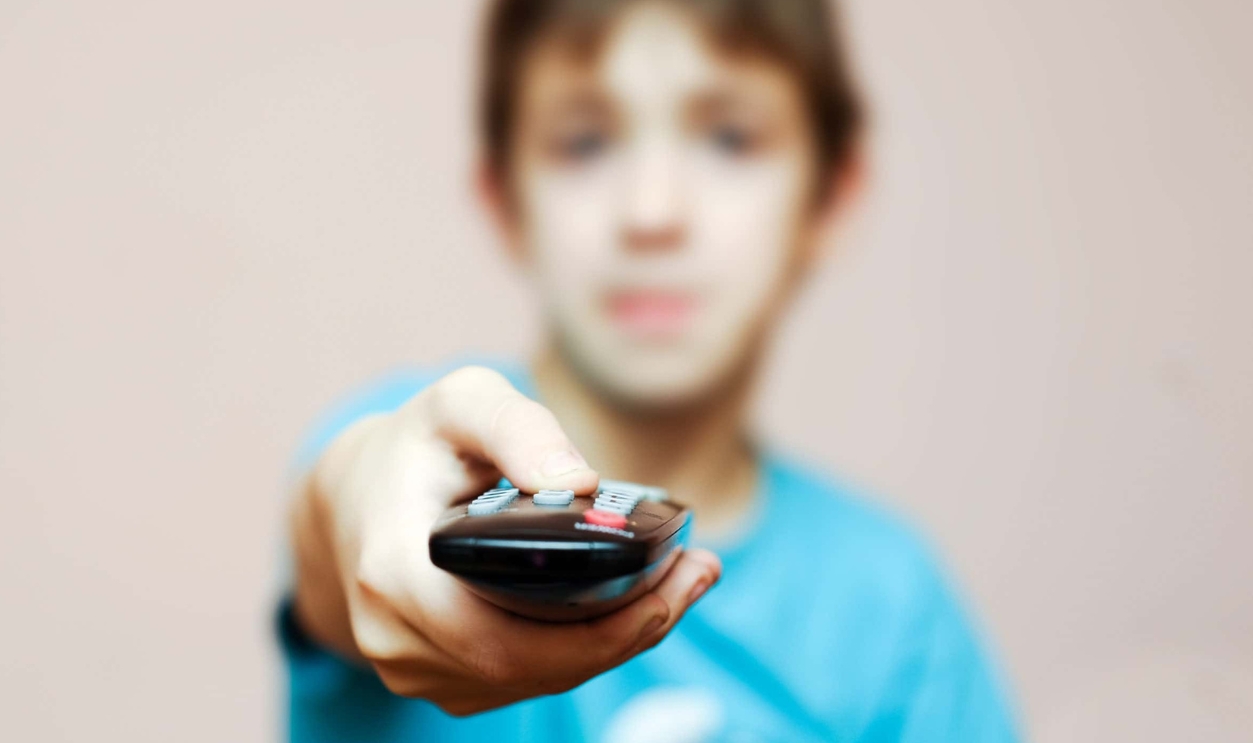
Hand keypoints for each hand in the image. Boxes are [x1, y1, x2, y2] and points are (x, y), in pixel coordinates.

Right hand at [289, 366, 721, 714]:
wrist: (357, 493)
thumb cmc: (417, 444)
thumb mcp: (461, 402)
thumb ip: (516, 426)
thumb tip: (578, 482)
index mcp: (396, 575)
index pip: (506, 641)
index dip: (598, 631)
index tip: (669, 583)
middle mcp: (399, 639)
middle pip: (534, 668)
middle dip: (632, 629)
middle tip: (698, 572)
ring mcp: (418, 670)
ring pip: (538, 679)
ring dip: (621, 639)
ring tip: (684, 577)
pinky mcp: (443, 679)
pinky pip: (528, 677)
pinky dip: (589, 646)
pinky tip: (637, 600)